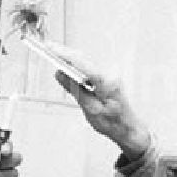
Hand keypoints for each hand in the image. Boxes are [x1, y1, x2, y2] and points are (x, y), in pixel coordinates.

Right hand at [46, 43, 151, 160]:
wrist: (129, 128)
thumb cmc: (112, 122)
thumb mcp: (90, 109)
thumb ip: (75, 90)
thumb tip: (60, 74)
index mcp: (106, 83)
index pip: (82, 64)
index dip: (65, 55)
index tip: (51, 49)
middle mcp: (110, 75)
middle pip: (84, 60)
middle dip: (65, 53)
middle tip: (48, 48)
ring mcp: (110, 75)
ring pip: (86, 62)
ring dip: (70, 58)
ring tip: (53, 54)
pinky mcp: (107, 77)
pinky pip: (89, 68)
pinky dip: (77, 65)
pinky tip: (67, 64)